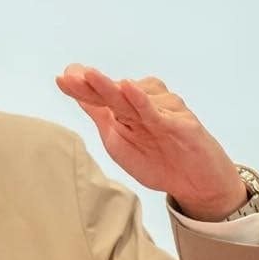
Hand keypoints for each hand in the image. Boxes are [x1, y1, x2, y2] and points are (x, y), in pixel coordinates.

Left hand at [55, 63, 245, 220]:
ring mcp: (164, 110)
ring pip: (133, 96)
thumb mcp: (118, 139)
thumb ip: (100, 114)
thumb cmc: (158, 160)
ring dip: (110, 87)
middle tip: (72, 75)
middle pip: (114, 93)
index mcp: (126, 108)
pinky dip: (142, 100)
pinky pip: (158, 111)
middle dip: (92, 83)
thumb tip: (77, 93)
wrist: (196, 184)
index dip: (82, 87)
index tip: (62, 78)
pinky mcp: (181, 123)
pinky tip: (128, 88)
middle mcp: (145, 103)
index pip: (100, 96)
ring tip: (90, 77)